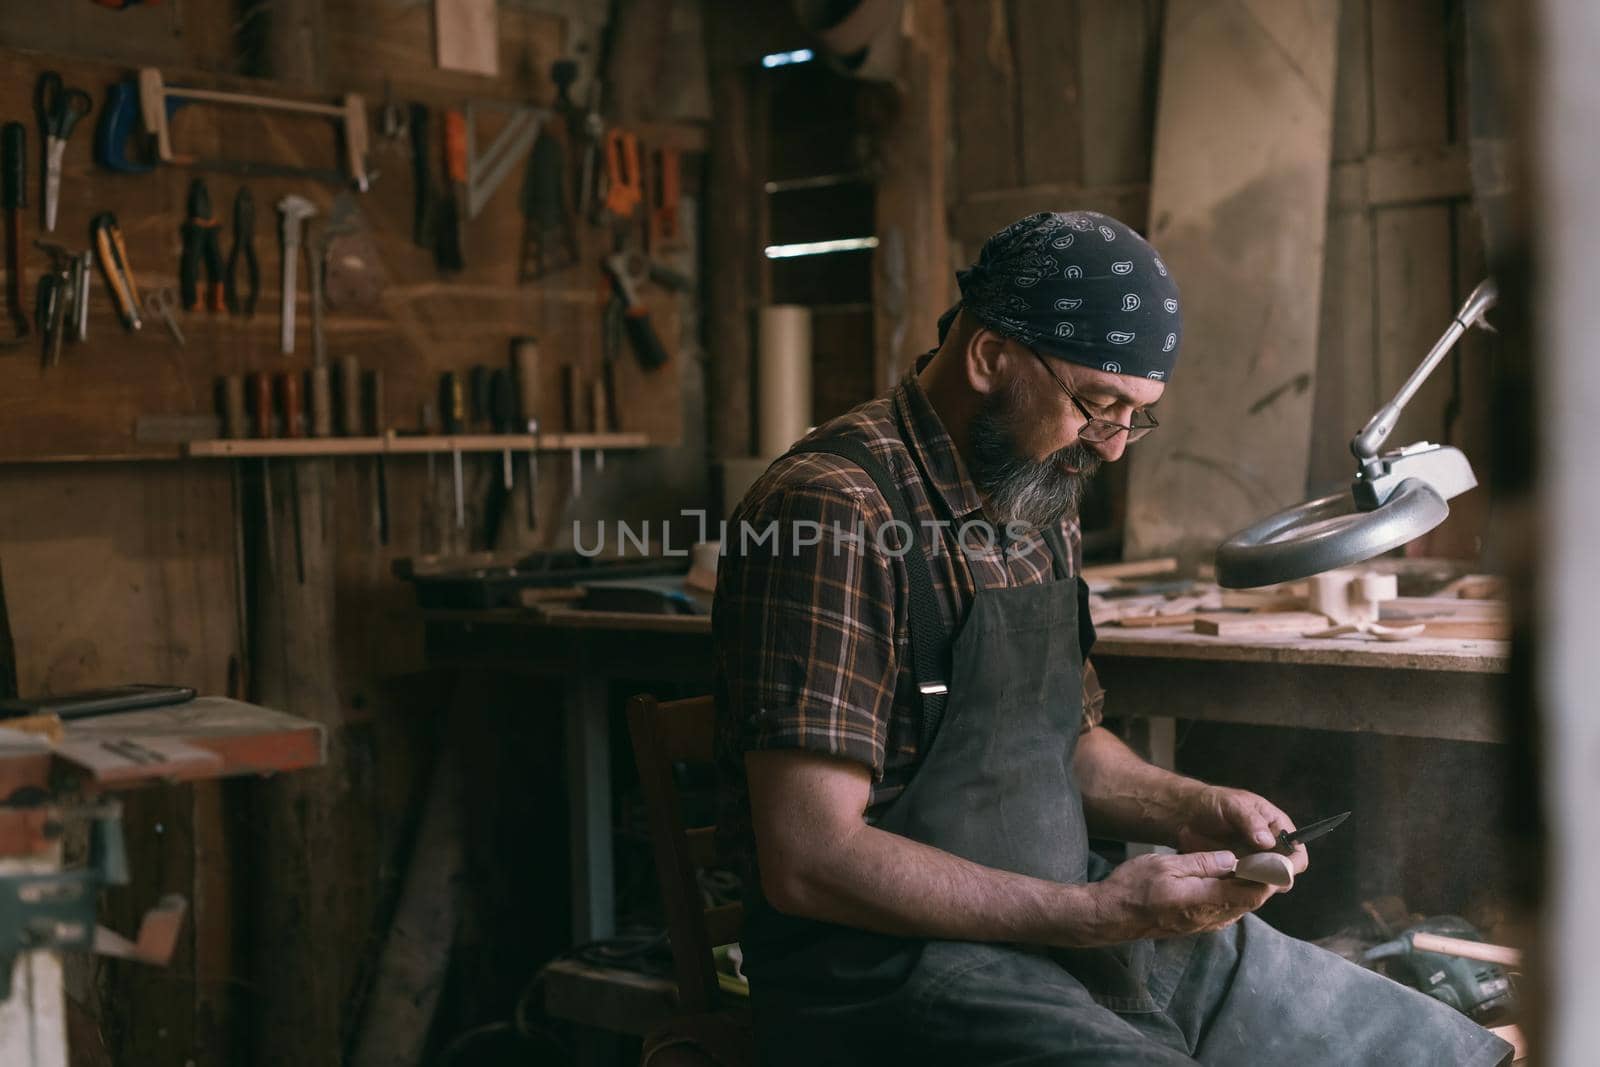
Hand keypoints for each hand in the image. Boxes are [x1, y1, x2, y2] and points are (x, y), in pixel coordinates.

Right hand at [1083, 850, 1274, 942]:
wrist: (1110, 916)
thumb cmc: (1132, 888)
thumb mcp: (1166, 865)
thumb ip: (1202, 863)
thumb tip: (1233, 859)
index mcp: (1204, 900)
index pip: (1252, 892)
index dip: (1271, 877)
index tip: (1281, 860)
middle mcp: (1209, 917)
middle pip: (1250, 901)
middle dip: (1265, 880)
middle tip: (1275, 858)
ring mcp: (1202, 924)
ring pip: (1239, 906)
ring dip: (1250, 887)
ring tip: (1257, 864)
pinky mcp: (1195, 925)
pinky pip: (1225, 910)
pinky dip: (1234, 894)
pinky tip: (1229, 880)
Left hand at [1175, 785, 1308, 876]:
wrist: (1187, 813)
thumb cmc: (1214, 803)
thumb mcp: (1232, 805)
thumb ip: (1250, 821)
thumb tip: (1268, 841)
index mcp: (1278, 829)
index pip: (1297, 855)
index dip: (1290, 866)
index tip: (1274, 871)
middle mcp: (1270, 850)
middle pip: (1283, 876)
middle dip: (1268, 880)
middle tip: (1247, 875)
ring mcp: (1253, 865)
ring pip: (1262, 887)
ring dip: (1249, 886)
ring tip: (1230, 874)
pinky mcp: (1236, 875)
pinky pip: (1242, 890)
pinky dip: (1234, 889)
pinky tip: (1221, 879)